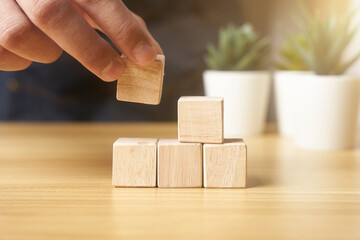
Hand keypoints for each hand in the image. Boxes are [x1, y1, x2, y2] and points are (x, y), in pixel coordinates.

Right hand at [0, 0, 161, 80]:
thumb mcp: (86, 0)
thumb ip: (117, 21)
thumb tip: (150, 53)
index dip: (122, 29)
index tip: (145, 56)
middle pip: (53, 14)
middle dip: (89, 50)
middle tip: (113, 71)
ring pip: (22, 35)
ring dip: (46, 51)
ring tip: (52, 45)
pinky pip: (3, 53)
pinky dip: (21, 60)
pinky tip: (27, 48)